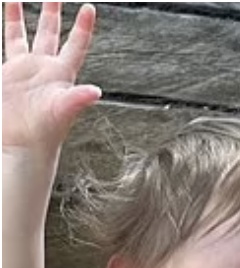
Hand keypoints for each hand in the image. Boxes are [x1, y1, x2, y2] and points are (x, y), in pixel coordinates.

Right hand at [3, 2, 100, 150]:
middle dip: (51, 12)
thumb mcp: (63, 111)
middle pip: (49, 33)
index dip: (83, 26)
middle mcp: (44, 69)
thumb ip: (78, 99)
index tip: (89, 7)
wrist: (22, 146)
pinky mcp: (6, 77)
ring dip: (16, 18)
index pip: (76, 44)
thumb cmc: (46, 132)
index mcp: (62, 73)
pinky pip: (3, 49)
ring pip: (20, 37)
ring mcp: (24, 72)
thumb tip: (95, 92)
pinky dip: (3, 37)